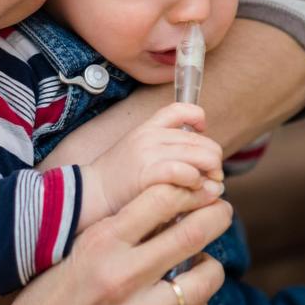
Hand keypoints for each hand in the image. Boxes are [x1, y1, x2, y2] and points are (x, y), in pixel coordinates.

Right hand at [0, 182, 230, 304]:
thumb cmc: (53, 291)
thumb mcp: (78, 246)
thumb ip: (121, 229)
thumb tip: (171, 207)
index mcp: (101, 242)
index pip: (159, 199)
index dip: (188, 189)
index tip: (199, 187)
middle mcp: (121, 274)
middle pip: (191, 235)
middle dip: (216, 216)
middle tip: (222, 210)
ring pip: (203, 280)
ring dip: (210, 265)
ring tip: (203, 261)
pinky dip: (196, 302)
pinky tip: (185, 295)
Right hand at [79, 103, 222, 228]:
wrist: (90, 194)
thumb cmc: (117, 181)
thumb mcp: (137, 152)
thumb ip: (163, 147)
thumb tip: (200, 157)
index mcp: (148, 127)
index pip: (183, 109)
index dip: (200, 121)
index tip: (201, 138)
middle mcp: (151, 135)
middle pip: (203, 141)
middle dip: (214, 163)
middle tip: (211, 180)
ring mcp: (150, 152)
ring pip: (203, 156)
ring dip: (211, 176)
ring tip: (204, 190)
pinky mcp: (149, 173)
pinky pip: (188, 173)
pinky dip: (197, 184)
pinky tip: (191, 193)